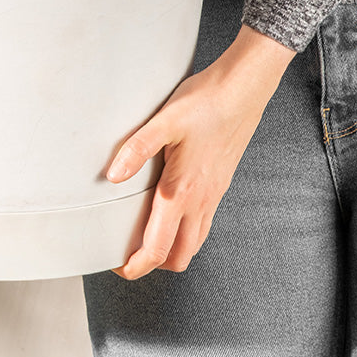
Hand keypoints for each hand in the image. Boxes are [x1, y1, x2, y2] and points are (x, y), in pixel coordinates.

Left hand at [106, 24, 295, 279]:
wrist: (243, 90)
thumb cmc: (205, 103)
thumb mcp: (164, 121)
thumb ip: (136, 149)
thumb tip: (113, 175)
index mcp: (181, 192)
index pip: (158, 249)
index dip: (135, 266)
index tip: (118, 266)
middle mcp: (200, 201)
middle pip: (179, 256)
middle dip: (153, 264)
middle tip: (128, 253)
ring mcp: (213, 195)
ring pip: (194, 242)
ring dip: (171, 249)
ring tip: (146, 237)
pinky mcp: (220, 185)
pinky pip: (203, 223)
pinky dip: (185, 231)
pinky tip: (171, 211)